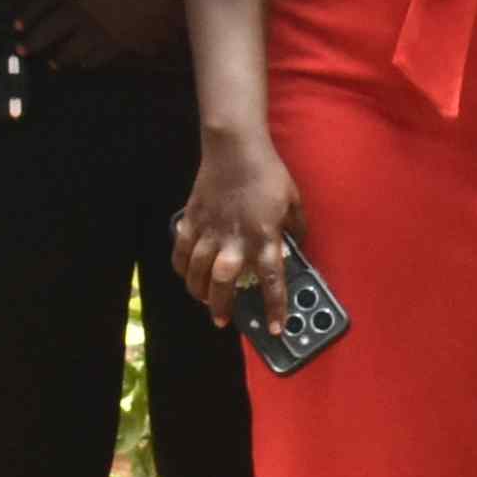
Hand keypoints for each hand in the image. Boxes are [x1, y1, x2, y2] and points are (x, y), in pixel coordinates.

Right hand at [172, 127, 298, 327]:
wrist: (235, 147)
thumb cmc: (268, 173)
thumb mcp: (294, 201)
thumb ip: (296, 228)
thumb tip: (295, 247)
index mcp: (264, 236)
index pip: (271, 280)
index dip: (274, 308)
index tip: (276, 329)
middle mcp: (235, 239)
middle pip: (224, 283)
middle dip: (222, 306)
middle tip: (223, 320)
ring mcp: (210, 230)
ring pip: (197, 271)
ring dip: (198, 291)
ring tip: (204, 301)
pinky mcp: (192, 219)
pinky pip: (181, 250)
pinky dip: (181, 267)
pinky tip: (186, 275)